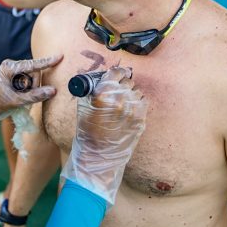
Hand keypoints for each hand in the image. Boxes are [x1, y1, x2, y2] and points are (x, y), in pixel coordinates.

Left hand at [0, 54, 61, 128]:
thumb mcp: (15, 101)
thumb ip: (34, 96)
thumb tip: (53, 91)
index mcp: (9, 67)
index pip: (32, 65)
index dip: (47, 62)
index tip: (60, 57)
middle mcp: (12, 66)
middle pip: (34, 73)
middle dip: (33, 87)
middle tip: (22, 98)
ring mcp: (15, 71)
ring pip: (33, 78)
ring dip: (30, 90)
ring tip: (18, 98)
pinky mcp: (16, 76)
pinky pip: (29, 82)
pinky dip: (28, 90)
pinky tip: (20, 96)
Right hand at [60, 66, 146, 204]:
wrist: (98, 154)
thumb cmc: (88, 130)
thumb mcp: (84, 106)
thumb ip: (93, 89)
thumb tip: (102, 78)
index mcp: (103, 94)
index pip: (116, 72)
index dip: (117, 72)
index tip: (118, 74)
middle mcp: (119, 99)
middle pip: (128, 81)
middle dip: (123, 85)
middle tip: (118, 92)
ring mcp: (131, 110)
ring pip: (137, 91)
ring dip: (131, 94)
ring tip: (123, 103)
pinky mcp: (140, 119)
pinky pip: (143, 102)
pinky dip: (137, 103)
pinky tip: (130, 110)